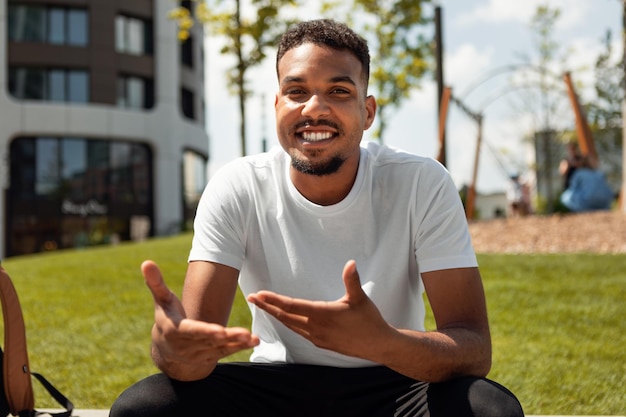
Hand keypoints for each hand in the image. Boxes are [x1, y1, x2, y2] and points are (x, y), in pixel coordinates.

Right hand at [143, 260, 258, 379]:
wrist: (166, 349)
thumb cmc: (166, 317)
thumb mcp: (161, 300)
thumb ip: (156, 282)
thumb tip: (146, 262)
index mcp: (175, 330)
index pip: (191, 331)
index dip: (205, 331)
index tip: (219, 330)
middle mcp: (187, 346)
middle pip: (209, 341)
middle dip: (226, 337)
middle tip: (243, 333)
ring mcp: (200, 353)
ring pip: (220, 348)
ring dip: (237, 343)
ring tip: (252, 337)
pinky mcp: (211, 356)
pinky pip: (226, 352)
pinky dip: (240, 347)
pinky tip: (254, 340)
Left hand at [247, 260, 394, 360]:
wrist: (378, 345)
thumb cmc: (370, 320)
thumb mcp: (360, 298)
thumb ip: (352, 280)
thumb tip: (351, 263)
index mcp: (323, 314)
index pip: (292, 306)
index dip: (274, 300)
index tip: (259, 294)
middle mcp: (316, 328)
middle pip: (285, 316)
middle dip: (267, 307)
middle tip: (251, 298)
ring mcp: (317, 338)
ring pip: (290, 326)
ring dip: (275, 315)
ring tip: (263, 307)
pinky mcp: (321, 343)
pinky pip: (298, 332)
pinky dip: (287, 324)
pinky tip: (284, 319)